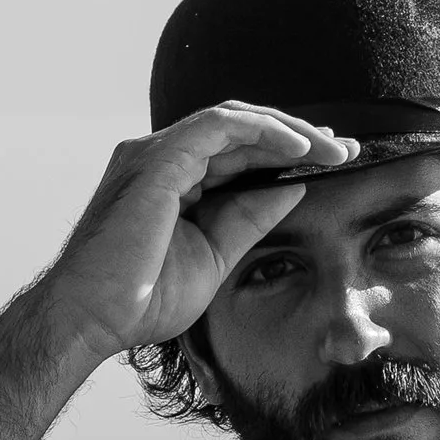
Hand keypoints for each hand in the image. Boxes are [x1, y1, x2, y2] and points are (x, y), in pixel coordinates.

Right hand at [41, 103, 358, 361]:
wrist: (94, 319)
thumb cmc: (139, 299)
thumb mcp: (215, 255)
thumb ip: (249, 218)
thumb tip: (293, 190)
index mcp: (173, 182)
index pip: (239, 152)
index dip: (287, 152)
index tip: (331, 161)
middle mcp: (163, 159)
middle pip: (242, 130)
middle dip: (298, 136)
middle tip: (344, 148)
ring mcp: (156, 155)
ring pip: (235, 120)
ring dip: (289, 130)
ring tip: (331, 147)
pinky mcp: (158, 159)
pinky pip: (219, 126)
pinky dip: (263, 130)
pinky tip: (299, 147)